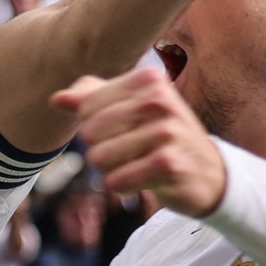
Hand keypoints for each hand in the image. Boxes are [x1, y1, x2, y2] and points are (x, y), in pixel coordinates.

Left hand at [53, 67, 226, 214]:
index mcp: (149, 79)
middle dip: (99, 150)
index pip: (86, 106)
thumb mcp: (131, 109)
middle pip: (89, 133)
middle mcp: (160, 100)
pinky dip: (121, 186)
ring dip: (109, 170)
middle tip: (125, 153)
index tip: (116, 132)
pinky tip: (140, 181)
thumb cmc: (162, 136)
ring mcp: (167, 132)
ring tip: (132, 166)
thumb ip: (92, 99)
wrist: (209, 172)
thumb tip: (56, 99)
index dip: (91, 126)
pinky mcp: (168, 164)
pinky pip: (116, 180)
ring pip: (99, 158)